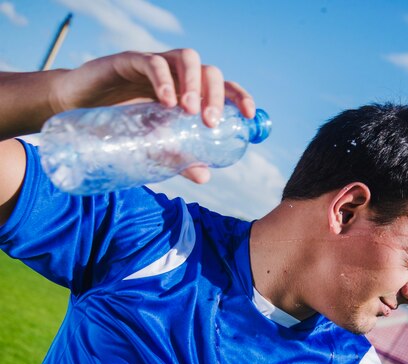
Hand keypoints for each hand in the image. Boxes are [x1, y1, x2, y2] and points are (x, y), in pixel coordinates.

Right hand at [50, 49, 254, 183]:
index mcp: (188, 90)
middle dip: (215, 95)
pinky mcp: (128, 61)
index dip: (239, 96)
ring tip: (190, 111)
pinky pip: (152, 62)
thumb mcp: (152, 143)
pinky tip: (166, 101)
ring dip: (194, 83)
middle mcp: (176, 73)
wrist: (74, 106)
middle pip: (209, 71)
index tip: (249, 115)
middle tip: (210, 123)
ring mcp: (154, 63)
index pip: (222, 86)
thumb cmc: (120, 122)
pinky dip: (162, 79)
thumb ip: (177, 158)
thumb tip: (205, 176)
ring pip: (186, 59)